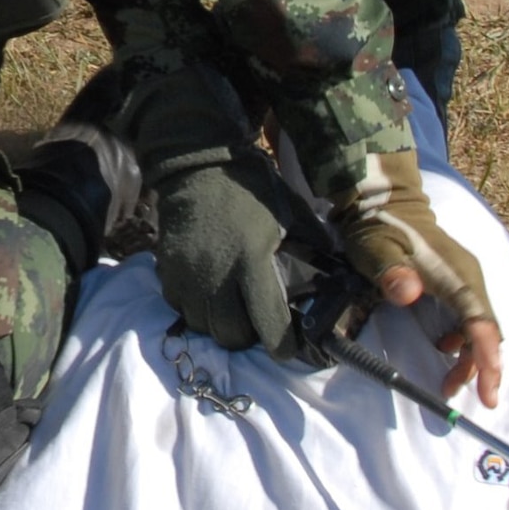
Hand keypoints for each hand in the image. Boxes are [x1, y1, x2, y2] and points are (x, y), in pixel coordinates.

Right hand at [155, 147, 320, 356]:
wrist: (198, 165)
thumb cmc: (250, 189)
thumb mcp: (290, 211)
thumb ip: (314, 242)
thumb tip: (341, 268)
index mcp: (252, 260)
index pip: (268, 323)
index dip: (282, 344)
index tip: (289, 345)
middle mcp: (217, 275)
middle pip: (231, 335)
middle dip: (249, 336)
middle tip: (257, 322)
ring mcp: (187, 274)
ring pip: (204, 326)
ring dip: (220, 325)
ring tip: (232, 308)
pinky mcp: (167, 270)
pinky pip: (181, 309)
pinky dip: (196, 310)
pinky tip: (208, 293)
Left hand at [332, 148, 501, 406]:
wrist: (384, 202)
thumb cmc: (379, 230)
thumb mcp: (376, 250)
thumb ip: (391, 273)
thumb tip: (410, 292)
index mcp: (457, 276)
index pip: (481, 324)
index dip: (486, 360)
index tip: (488, 392)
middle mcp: (470, 279)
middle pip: (487, 331)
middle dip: (481, 367)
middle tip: (462, 396)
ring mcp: (466, 280)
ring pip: (481, 326)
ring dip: (469, 356)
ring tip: (447, 382)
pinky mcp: (458, 282)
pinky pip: (470, 317)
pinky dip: (462, 340)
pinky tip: (442, 347)